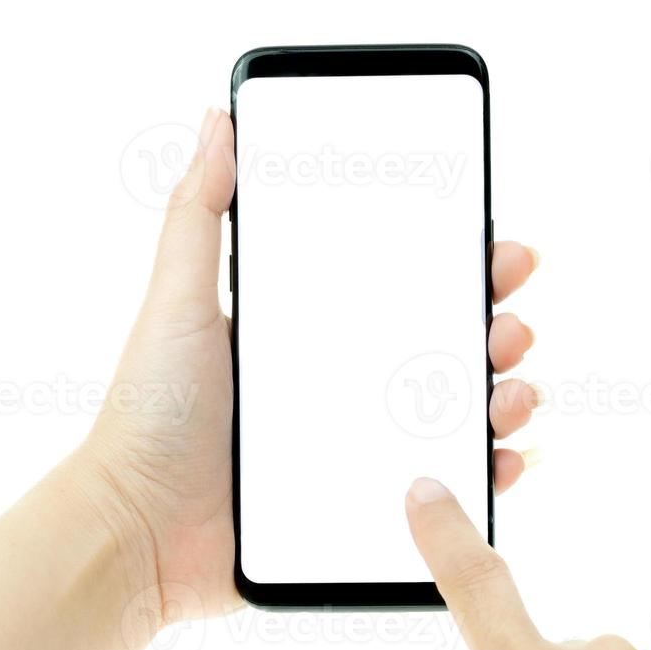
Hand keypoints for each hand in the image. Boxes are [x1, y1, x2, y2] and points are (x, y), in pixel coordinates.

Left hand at [78, 107, 541, 628]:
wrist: (137, 530)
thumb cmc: (149, 414)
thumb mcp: (176, 301)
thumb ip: (198, 213)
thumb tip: (216, 120)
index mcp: (307, 332)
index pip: (398, 286)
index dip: (456, 266)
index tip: (497, 248)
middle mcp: (337, 385)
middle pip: (440, 345)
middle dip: (493, 326)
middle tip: (510, 321)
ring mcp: (352, 449)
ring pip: (452, 415)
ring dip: (501, 397)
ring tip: (514, 391)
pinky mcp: (357, 510)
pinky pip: (438, 493)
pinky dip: (482, 476)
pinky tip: (507, 459)